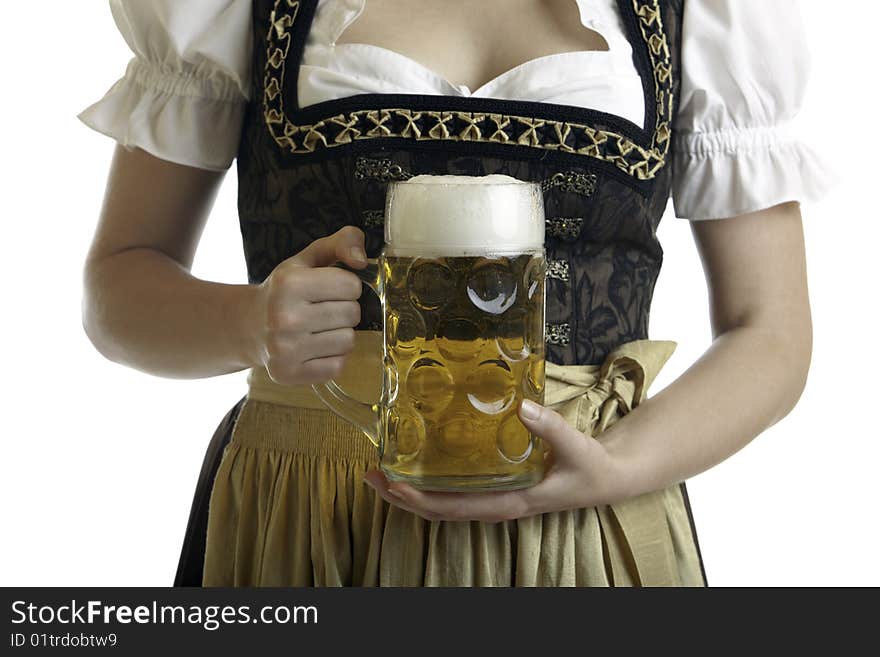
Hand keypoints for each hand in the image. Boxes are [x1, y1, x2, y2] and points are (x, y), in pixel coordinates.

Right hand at [245, 226, 367, 383]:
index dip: (345, 286)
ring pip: (348, 341)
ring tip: (317, 329)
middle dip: (344, 309)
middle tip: (321, 310)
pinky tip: (313, 348)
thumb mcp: (309, 258)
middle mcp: (284, 317)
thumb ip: (343, 242)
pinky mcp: (289, 373)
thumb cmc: (286, 290)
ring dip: (339, 334)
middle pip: (352, 314)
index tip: (327, 289)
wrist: (249, 326)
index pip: (352, 286)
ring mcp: (285, 349)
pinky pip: (337, 366)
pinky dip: (331, 357)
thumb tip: (362, 260)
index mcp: (289, 283)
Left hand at [363, 399, 633, 521]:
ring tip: (380, 473)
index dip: (420, 498)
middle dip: (401, 496)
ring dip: (410, 491)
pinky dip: (430, 483)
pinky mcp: (496, 488)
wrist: (607, 478)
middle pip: (437, 510)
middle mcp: (495, 504)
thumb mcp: (575, 447)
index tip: (392, 484)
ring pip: (443, 504)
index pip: (455, 508)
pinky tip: (417, 467)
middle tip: (370, 475)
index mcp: (509, 501)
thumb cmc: (590, 467)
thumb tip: (523, 407)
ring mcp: (494, 498)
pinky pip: (456, 492)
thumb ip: (551, 428)